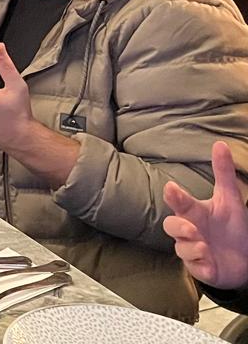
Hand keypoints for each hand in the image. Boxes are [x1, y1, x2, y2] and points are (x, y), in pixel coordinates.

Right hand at [164, 140, 247, 289]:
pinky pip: (194, 267)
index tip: (171, 188)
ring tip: (206, 248)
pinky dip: (201, 265)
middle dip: (179, 227)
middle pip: (170, 226)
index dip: (174, 196)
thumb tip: (220, 143)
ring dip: (192, 248)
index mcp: (194, 212)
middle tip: (193, 229)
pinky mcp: (200, 268)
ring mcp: (192, 250)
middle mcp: (189, 230)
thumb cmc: (233, 226)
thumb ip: (223, 173)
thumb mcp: (230, 199)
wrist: (245, 258)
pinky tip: (209, 263)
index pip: (179, 201)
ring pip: (181, 248)